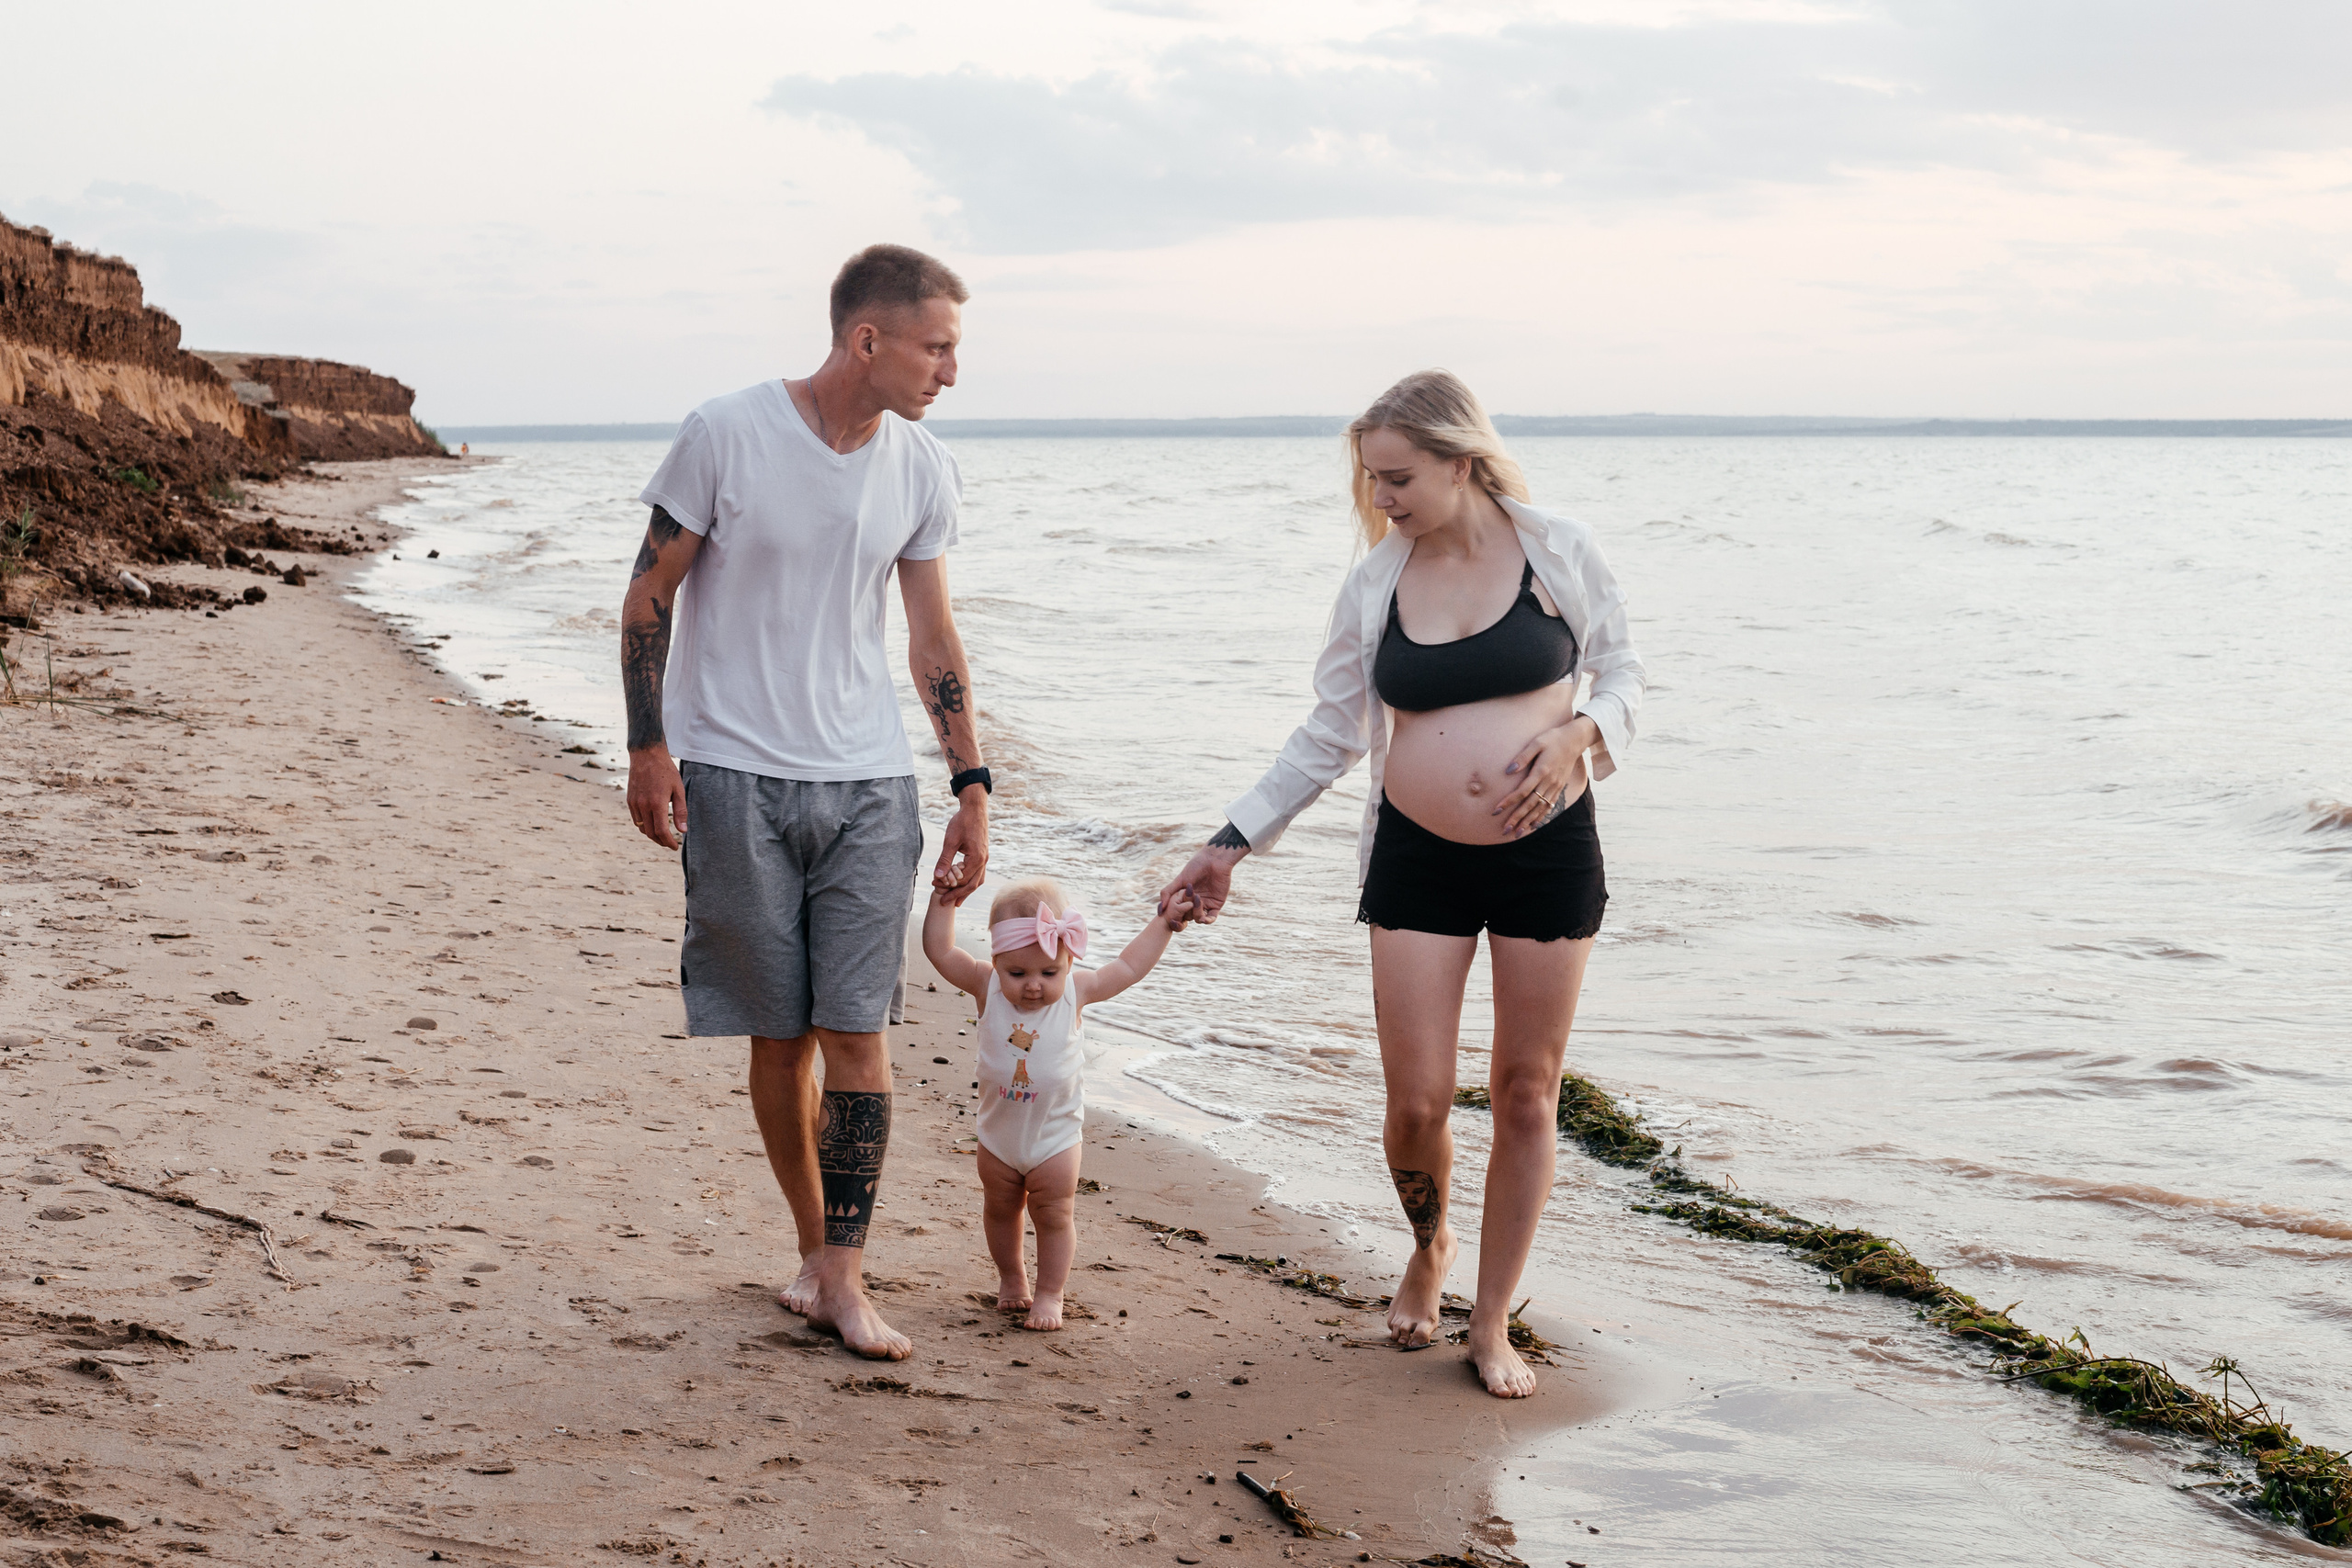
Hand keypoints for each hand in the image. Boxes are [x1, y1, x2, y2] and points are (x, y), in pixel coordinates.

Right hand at [627, 744, 687, 849]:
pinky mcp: (630, 800)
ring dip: (652, 834)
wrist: (646, 755)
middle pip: (650, 833)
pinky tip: (652, 823)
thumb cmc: (666, 771)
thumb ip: (681, 811)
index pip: (662, 831)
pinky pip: (636, 819)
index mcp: (657, 803)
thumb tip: (682, 831)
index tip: (675, 846)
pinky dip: (644, 825)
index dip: (668, 842)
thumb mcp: (678, 789)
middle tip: (669, 843)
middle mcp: (643, 805)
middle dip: (661, 841)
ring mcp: (634, 803)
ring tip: (662, 835)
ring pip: (642, 828)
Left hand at [934, 786, 989, 903]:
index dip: (948, 886)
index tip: (935, 888)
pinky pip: (978, 874)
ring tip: (955, 901)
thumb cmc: (962, 822)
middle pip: (971, 884)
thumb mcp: (950, 841)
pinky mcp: (983, 855)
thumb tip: (937, 876)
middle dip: (957, 894)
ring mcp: (985, 858)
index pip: (962, 880)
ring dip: (965, 891)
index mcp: (977, 858)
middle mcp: (984, 861)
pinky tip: (963, 885)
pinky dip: (970, 882)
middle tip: (943, 902)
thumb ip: (945, 860)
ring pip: (977, 881)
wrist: (975, 808)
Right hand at [1157, 841, 1245, 923]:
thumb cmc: (1196, 867)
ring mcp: (1205, 904)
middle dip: (1184, 914)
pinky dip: (1206, 920)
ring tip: (1197, 898)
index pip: (1177, 911)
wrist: (1215, 860)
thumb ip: (1167, 893)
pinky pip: (1211, 918)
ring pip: (1198, 918)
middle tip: (1185, 904)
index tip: (1171, 917)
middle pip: (1186, 916)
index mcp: (1184, 897)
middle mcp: (1194, 902)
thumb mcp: (1179, 879)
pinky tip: (1203, 917)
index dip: (1173, 916)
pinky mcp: (1216, 904)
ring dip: (1195, 914)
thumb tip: (1160, 910)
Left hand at [1493, 718, 1595, 838]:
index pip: (1523, 791)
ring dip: (1528, 821)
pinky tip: (1533, 825)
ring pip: (1540, 808)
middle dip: (1517, 818)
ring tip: (1517, 833)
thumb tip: (1508, 771)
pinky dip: (1541, 817)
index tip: (1496, 810)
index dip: (1509, 802)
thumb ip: (1522, 757)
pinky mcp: (1559, 788)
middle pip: (1530, 804)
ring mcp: (1555, 786)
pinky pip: (1549, 806)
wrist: (1574, 740)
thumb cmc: (1553, 739)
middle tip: (1505, 830)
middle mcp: (1549, 782)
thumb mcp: (1536, 743)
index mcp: (1542, 771)